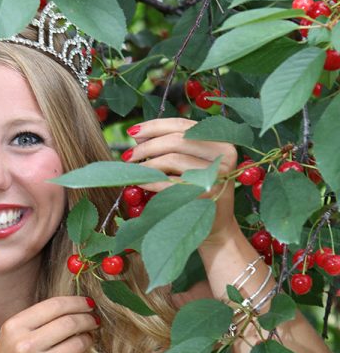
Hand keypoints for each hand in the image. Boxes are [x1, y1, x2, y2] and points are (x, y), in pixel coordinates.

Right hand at [0, 296, 98, 352]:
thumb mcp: (11, 337)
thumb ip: (37, 321)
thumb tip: (75, 307)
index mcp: (14, 327)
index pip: (54, 306)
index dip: (77, 302)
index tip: (89, 304)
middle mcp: (25, 345)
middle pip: (70, 323)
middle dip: (87, 320)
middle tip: (93, 321)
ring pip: (78, 344)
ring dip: (87, 340)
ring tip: (85, 341)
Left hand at [124, 116, 238, 248]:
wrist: (215, 226)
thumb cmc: (197, 192)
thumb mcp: (189, 165)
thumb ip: (168, 147)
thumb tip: (137, 134)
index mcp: (221, 142)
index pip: (182, 126)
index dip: (154, 126)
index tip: (132, 131)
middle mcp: (223, 155)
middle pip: (176, 140)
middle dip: (147, 147)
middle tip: (128, 156)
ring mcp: (216, 174)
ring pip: (172, 159)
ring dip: (147, 165)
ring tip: (133, 171)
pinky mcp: (206, 193)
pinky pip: (169, 182)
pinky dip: (150, 181)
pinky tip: (140, 183)